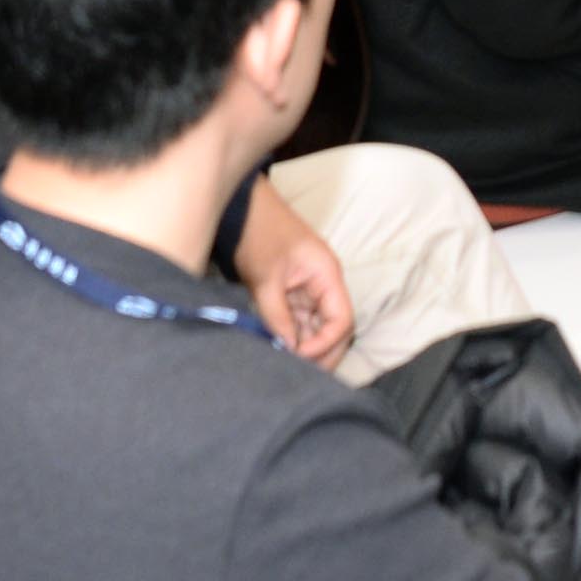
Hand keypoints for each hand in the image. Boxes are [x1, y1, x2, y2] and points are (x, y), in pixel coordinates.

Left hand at [231, 179, 356, 369]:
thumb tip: (288, 350)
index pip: (342, 320)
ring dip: (302, 346)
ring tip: (283, 364)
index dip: (325, 343)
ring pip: (314, 327)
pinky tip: (276, 348)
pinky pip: (296, 320)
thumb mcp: (267, 277)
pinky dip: (288, 335)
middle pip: (334, 328)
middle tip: (297, 373)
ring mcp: (307, 289)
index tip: (300, 356)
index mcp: (327, 275)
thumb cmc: (258, 232)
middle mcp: (323, 284)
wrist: (239, 207)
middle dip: (320, 352)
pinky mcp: (289, 292)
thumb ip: (278, 316)